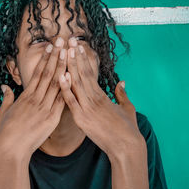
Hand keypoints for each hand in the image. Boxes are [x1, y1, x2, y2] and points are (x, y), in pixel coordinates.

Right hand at [0, 38, 66, 159]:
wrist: (10, 150)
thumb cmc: (5, 132)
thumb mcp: (3, 113)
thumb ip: (7, 98)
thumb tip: (5, 87)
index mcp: (25, 97)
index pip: (37, 73)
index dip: (44, 59)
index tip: (50, 47)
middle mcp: (35, 99)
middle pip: (48, 74)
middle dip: (56, 57)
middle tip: (62, 42)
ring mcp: (44, 109)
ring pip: (56, 85)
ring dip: (63, 68)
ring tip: (69, 53)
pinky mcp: (51, 119)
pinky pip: (62, 101)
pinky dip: (67, 89)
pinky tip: (73, 78)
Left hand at [58, 37, 143, 158]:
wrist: (127, 147)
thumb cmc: (128, 129)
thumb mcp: (127, 108)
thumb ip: (122, 94)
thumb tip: (122, 82)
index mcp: (102, 96)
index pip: (90, 73)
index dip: (83, 59)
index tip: (77, 46)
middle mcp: (94, 99)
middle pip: (82, 74)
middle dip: (74, 57)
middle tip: (69, 41)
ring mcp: (87, 108)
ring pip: (76, 83)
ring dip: (69, 67)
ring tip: (64, 51)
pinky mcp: (82, 119)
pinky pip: (71, 102)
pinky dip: (65, 89)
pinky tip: (60, 76)